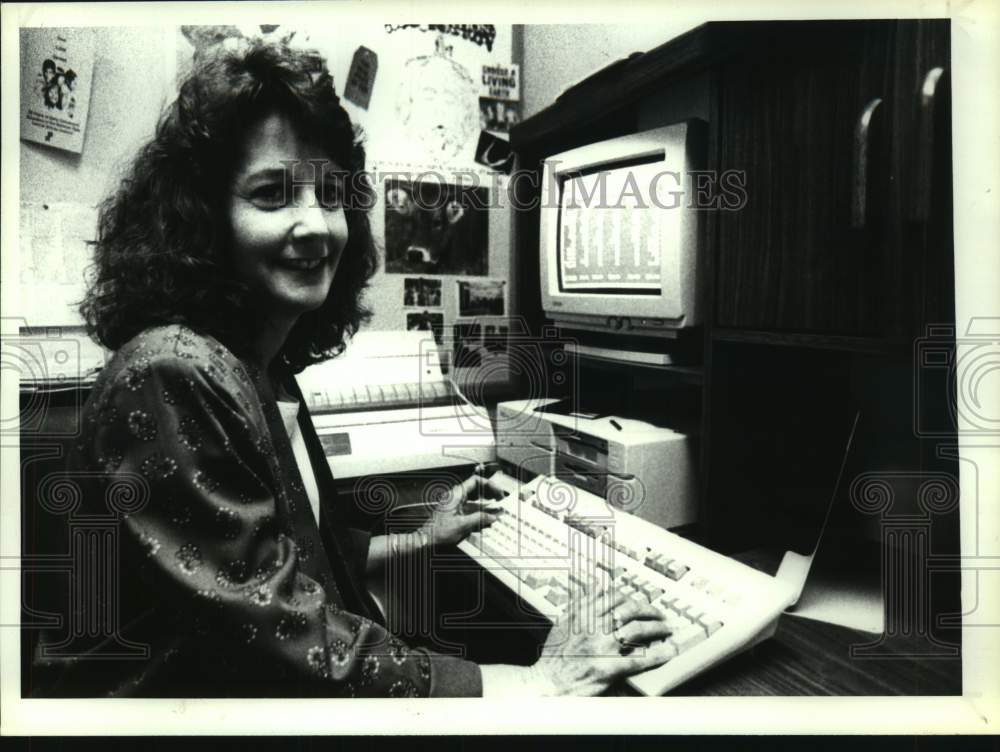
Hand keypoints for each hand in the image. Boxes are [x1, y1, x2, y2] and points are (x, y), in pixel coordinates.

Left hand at [418, 468, 505, 547]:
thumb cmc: (439, 531)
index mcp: (456, 494)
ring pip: (473, 495)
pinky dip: (478, 505)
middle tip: (499, 498)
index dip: (489, 485)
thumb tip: (492, 516)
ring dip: (484, 498)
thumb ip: (479, 519)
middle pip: (475, 486)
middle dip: (489, 491)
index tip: (497, 492)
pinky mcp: (454, 508)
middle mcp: (455, 495)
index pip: (476, 480)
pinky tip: (484, 512)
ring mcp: (454, 501)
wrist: (427, 538)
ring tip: (494, 504)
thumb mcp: (462, 525)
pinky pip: (469, 503)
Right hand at [529, 587, 674, 695]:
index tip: (638, 601)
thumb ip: (580, 603)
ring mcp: (602, 647)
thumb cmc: (554, 656)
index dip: (631, 597)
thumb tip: (596, 586)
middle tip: (658, 614)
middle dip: (648, 610)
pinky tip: (668, 652)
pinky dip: (657, 655)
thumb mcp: (563, 622)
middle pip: (629, 610)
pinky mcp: (608, 668)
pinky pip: (639, 659)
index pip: (613, 597)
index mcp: (583, 615)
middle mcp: (593, 628)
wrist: (547, 682)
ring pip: (636, 629)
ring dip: (656, 628)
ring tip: (666, 629)